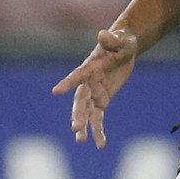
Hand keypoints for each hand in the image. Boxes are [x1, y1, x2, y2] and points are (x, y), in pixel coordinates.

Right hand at [52, 27, 139, 147]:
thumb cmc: (121, 41)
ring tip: (81, 141)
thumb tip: (104, 33)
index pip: (77, 76)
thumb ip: (111, 39)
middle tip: (75, 128)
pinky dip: (99, 131)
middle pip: (80, 100)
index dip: (67, 83)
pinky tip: (100, 145)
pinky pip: (99, 118)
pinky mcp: (102, 100)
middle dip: (78, 114)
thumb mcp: (120, 40)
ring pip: (87, 113)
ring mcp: (94, 93)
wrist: (124, 48)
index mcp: (90, 67)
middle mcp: (88, 82)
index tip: (56, 92)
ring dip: (85, 127)